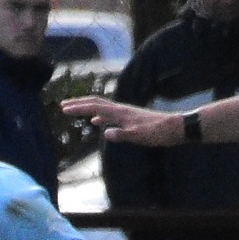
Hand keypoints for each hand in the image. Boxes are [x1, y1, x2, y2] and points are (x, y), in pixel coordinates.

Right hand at [61, 96, 182, 146]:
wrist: (176, 127)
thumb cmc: (158, 133)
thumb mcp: (140, 136)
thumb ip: (122, 134)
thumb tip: (104, 131)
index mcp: (120, 113)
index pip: (94, 107)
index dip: (78, 108)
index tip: (63, 109)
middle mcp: (121, 110)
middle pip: (95, 103)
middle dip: (78, 104)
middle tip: (62, 105)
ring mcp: (126, 113)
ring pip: (101, 107)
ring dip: (86, 108)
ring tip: (74, 110)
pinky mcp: (130, 118)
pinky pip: (109, 115)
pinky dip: (98, 116)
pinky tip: (96, 121)